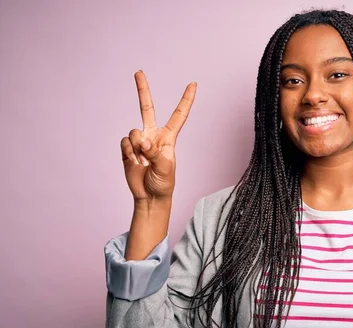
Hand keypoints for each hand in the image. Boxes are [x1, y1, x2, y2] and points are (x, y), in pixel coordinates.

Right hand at [120, 70, 195, 202]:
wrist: (149, 196)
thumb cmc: (163, 183)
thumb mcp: (165, 168)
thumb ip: (154, 152)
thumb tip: (142, 140)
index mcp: (168, 137)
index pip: (179, 115)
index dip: (186, 100)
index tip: (194, 84)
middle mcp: (153, 135)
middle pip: (147, 108)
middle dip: (142, 89)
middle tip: (138, 71)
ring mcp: (139, 141)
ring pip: (133, 132)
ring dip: (137, 148)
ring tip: (143, 162)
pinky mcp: (127, 149)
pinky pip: (124, 143)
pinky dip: (128, 153)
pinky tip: (135, 163)